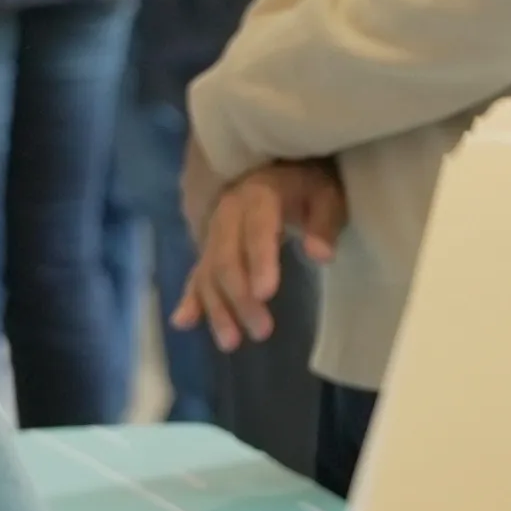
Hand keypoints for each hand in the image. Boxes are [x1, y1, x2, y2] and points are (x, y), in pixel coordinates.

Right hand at [174, 160, 344, 350]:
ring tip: (231, 342)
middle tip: (262, 330)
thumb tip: (321, 256)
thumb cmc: (307, 185)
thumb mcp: (326, 195)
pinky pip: (197, 273)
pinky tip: (184, 323)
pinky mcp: (209, 247)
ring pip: (209, 271)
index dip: (259, 260)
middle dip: (240, 297)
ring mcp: (215, 232)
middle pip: (227, 257)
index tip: (266, 294)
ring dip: (217, 307)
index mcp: (260, 196)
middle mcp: (229, 213)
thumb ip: (324, 223)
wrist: (276, 168)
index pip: (258, 229)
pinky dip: (191, 298)